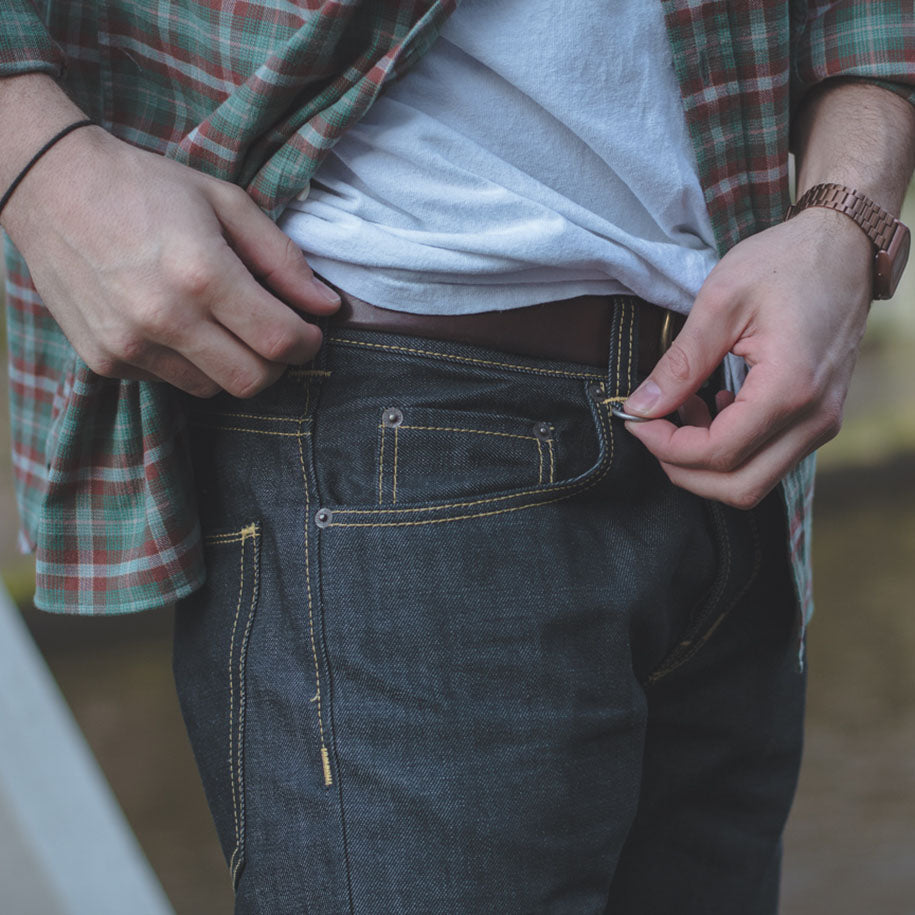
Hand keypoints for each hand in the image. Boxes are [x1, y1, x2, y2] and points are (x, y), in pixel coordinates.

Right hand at [2, 125, 338, 397]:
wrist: (50, 187)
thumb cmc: (146, 188)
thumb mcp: (225, 203)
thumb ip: (282, 259)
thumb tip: (328, 306)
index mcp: (202, 274)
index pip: (278, 341)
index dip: (306, 344)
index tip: (309, 332)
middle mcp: (164, 318)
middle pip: (251, 381)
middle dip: (278, 364)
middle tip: (276, 336)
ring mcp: (130, 344)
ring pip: (213, 389)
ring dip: (233, 365)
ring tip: (223, 324)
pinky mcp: (106, 360)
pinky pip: (171, 381)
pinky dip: (190, 363)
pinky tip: (178, 324)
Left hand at [621, 208, 872, 508]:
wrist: (845, 245)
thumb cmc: (785, 263)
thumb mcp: (720, 303)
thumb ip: (679, 364)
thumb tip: (639, 407)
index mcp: (791, 389)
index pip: (718, 453)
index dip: (666, 447)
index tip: (637, 421)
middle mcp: (815, 418)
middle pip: (738, 487)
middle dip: (683, 469)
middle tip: (652, 428)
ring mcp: (822, 423)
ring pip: (753, 480)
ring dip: (706, 460)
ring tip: (682, 409)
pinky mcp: (818, 418)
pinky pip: (769, 458)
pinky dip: (730, 448)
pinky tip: (711, 405)